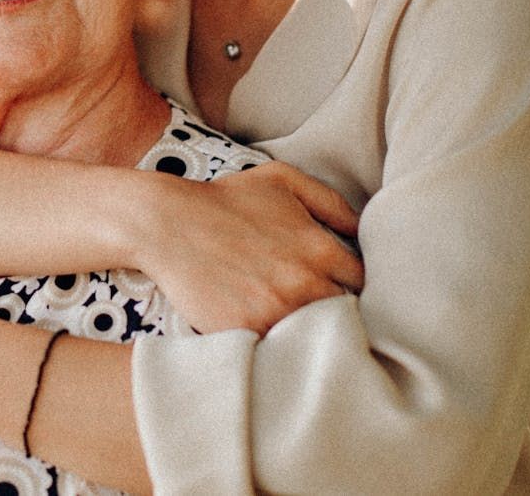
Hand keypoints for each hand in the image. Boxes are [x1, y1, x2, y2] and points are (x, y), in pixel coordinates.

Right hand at [137, 162, 363, 334]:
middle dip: (334, 312)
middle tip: (316, 309)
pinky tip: (270, 336)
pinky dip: (277, 346)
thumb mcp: (282, 181)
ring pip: (314, 337)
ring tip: (297, 328)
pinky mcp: (248, 331)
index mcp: (321, 250)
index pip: (362, 283)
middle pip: (344, 315)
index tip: (336, 288)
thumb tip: (360, 230)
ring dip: (309, 333)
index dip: (350, 286)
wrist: (167, 223)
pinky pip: (278, 349)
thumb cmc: (224, 200)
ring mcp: (277, 311)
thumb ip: (331, 202)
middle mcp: (306, 284)